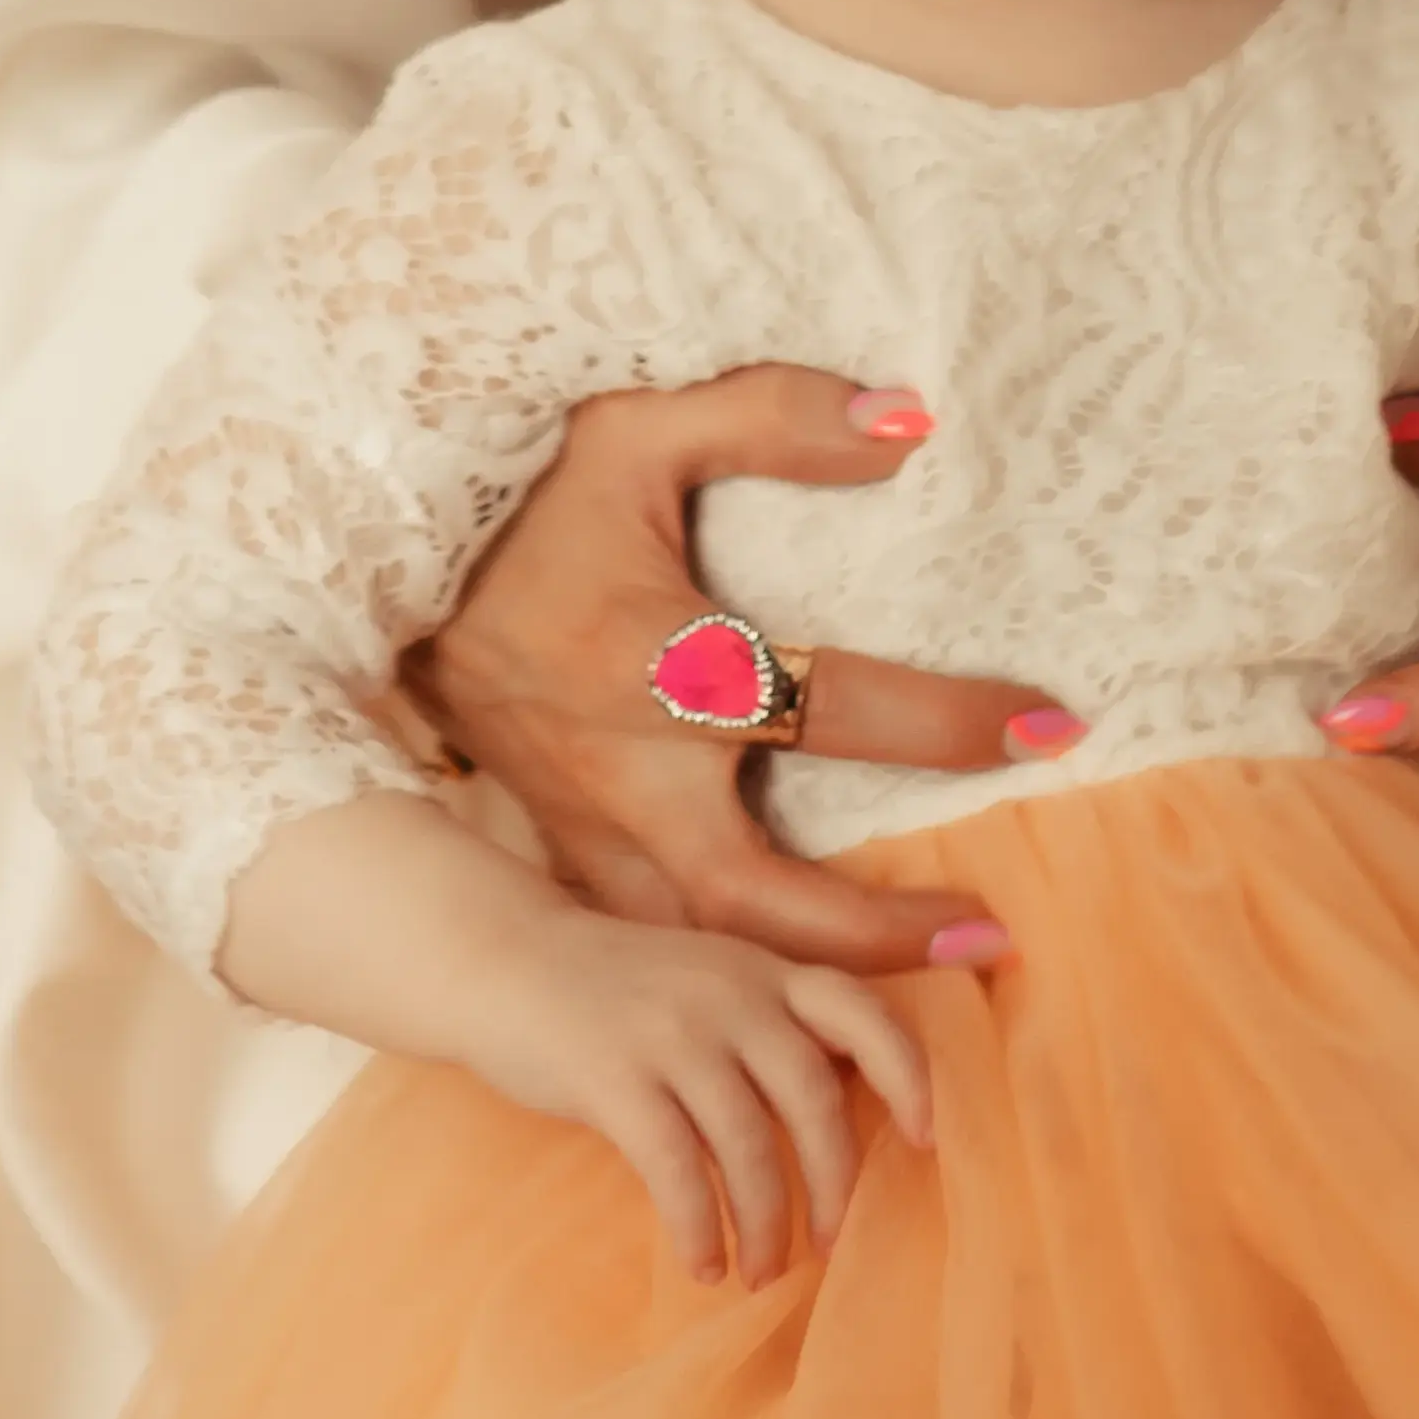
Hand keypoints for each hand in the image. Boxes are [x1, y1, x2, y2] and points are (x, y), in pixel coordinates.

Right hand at [415, 366, 1065, 974]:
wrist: (366, 561)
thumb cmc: (517, 493)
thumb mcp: (633, 429)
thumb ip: (769, 415)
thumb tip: (907, 422)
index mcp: (653, 660)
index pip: (829, 703)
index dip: (946, 719)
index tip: (1052, 722)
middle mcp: (621, 768)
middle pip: (761, 896)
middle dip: (879, 934)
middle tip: (990, 936)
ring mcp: (581, 827)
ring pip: (702, 950)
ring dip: (806, 985)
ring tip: (914, 990)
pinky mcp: (556, 854)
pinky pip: (650, 947)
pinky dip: (725, 981)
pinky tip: (791, 1003)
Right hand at [463, 903, 935, 1282]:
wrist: (504, 958)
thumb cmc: (612, 987)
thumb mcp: (704, 979)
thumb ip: (763, 1026)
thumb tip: (835, 1117)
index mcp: (759, 967)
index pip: (859, 1009)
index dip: (907, 1074)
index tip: (924, 1141)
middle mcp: (729, 991)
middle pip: (815, 1095)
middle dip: (833, 1182)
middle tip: (828, 1243)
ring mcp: (671, 1031)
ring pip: (749, 1143)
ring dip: (767, 1222)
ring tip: (761, 1271)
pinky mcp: (614, 1076)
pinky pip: (676, 1168)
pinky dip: (699, 1226)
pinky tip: (701, 1264)